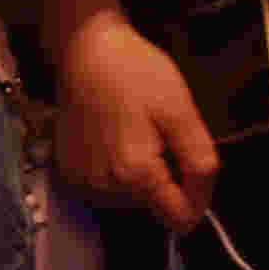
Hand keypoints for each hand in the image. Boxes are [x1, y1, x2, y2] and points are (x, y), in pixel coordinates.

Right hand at [49, 2, 218, 230]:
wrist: (86, 49)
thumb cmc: (137, 73)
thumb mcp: (181, 111)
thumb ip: (199, 163)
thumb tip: (201, 208)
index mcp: (134, 175)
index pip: (179, 220)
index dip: (196, 195)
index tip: (188, 160)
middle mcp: (103, 189)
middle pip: (155, 208)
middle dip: (165, 180)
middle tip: (157, 135)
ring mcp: (81, 182)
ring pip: (130, 200)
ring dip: (140, 176)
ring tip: (133, 133)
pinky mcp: (67, 172)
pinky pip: (106, 189)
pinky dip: (115, 171)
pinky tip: (112, 138)